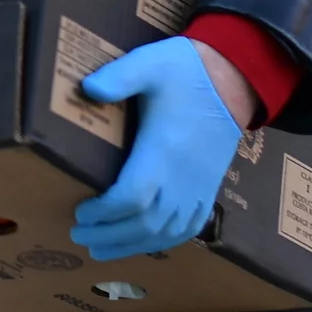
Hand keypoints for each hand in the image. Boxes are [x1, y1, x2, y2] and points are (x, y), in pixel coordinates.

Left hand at [69, 36, 244, 260]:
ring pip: (166, 231)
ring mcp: (199, 186)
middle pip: (146, 222)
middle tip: (79, 234)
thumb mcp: (150, 63)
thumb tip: (87, 88)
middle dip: (110, 235)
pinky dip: (164, 242)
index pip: (133, 196)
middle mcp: (183, 176)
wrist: (233, 80)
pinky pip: (190, 227)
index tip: (81, 212)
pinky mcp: (209, 188)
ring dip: (132, 245)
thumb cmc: (186, 72)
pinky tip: (144, 244)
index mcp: (163, 149)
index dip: (106, 212)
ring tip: (100, 248)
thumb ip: (119, 76)